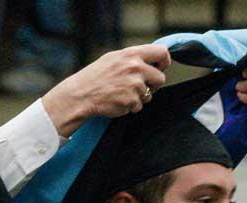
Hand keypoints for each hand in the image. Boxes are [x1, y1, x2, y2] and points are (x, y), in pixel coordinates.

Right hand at [42, 44, 170, 137]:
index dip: (165, 61)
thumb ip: (133, 58)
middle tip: (139, 86)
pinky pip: (139, 106)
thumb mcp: (113, 58)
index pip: (161, 52)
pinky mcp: (132, 101)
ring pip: (149, 94)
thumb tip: (152, 60)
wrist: (81, 94)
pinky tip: (117, 100)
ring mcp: (135, 85)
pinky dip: (130, 106)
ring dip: (139, 96)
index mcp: (131, 54)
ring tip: (121, 92)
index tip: (161, 67)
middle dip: (153, 84)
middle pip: (161, 78)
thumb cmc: (95, 76)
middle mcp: (135, 68)